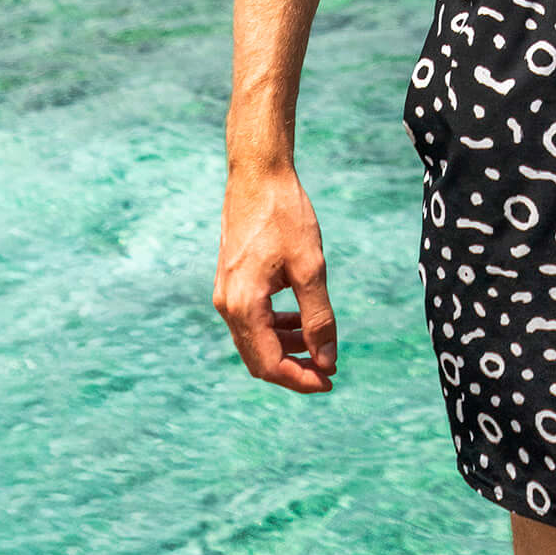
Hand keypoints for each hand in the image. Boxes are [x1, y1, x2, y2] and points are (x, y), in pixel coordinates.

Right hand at [214, 165, 338, 390]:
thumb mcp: (310, 267)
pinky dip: (276, 327)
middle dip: (293, 369)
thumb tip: (326, 360)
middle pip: (258, 359)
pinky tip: (300, 319)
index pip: (269, 364)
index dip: (300, 379)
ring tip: (319, 344)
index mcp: (244, 305)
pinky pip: (251, 319)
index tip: (329, 380)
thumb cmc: (285, 215)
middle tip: (327, 370)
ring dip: (286, 348)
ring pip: (254, 340)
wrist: (258, 174)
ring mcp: (225, 293)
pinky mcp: (231, 282)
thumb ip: (318, 318)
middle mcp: (227, 305)